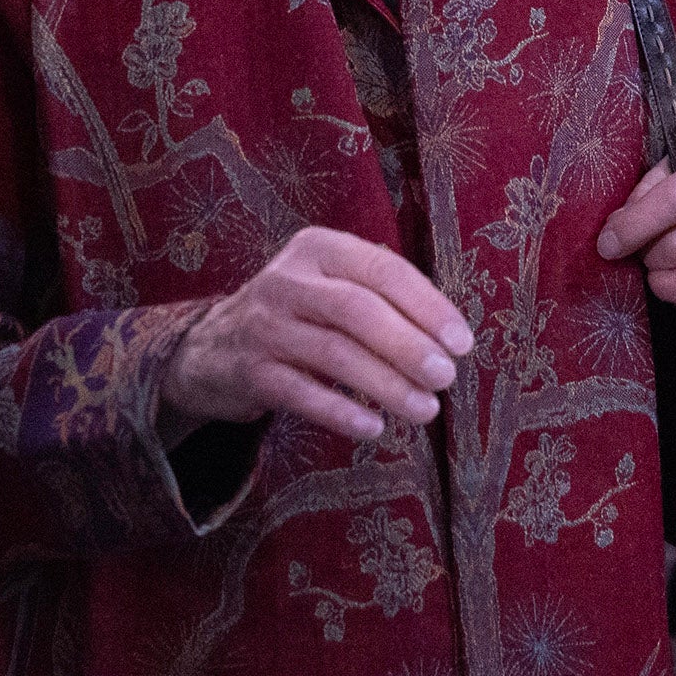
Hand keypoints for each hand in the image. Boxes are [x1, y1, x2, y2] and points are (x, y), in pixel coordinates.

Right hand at [163, 226, 476, 443]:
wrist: (214, 347)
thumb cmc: (300, 316)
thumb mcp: (331, 285)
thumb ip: (382, 298)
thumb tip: (451, 340)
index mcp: (320, 248)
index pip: (384, 270)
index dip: (428, 307)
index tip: (462, 343)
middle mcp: (288, 280)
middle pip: (358, 310)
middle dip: (408, 346)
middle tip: (445, 378)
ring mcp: (265, 324)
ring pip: (334, 353)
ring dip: (386, 384)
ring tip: (425, 409)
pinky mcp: (250, 370)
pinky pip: (301, 393)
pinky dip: (341, 412)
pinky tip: (374, 427)